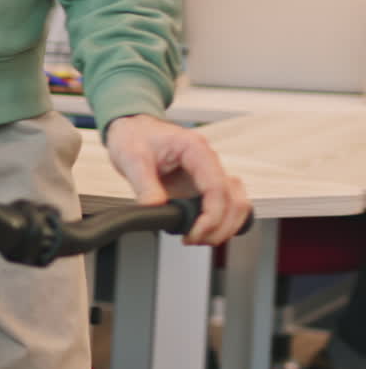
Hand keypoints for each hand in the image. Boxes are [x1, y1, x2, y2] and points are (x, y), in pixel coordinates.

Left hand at [104, 114, 250, 245]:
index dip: (212, 216)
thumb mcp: (132, 158)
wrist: (132, 129)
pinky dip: (219, 221)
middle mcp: (209, 161)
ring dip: (224, 226)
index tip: (195, 233)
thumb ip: (145, 184)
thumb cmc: (134, 136)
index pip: (218, 187)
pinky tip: (199, 230)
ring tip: (197, 238)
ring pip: (237, 204)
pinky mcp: (203, 184)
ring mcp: (208, 173)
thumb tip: (156, 208)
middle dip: (219, 226)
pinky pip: (225, 205)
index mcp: (196, 149)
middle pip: (234, 200)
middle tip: (193, 240)